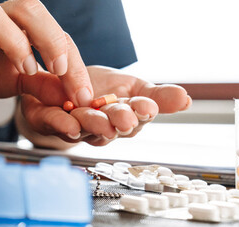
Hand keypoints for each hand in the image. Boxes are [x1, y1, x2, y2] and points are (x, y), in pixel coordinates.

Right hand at [0, 0, 93, 111]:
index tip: (79, 90)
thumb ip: (47, 85)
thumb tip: (76, 98)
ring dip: (14, 43)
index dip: (71, 57)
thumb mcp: (23, 81)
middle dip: (48, 36)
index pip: (53, 29)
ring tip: (25, 70)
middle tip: (57, 69)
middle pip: (25, 6)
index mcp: (18, 23)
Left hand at [17, 65, 190, 146]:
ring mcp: (76, 128)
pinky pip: (56, 124)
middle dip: (120, 121)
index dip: (142, 112)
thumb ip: (158, 95)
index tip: (148, 106)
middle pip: (113, 127)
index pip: (138, 116)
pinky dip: (62, 124)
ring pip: (85, 128)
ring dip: (94, 123)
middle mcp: (102, 128)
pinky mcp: (51, 122)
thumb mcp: (133, 87)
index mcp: (126, 118)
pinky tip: (69, 123)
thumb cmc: (99, 91)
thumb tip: (187, 99)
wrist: (58, 85)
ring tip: (100, 117)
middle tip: (126, 116)